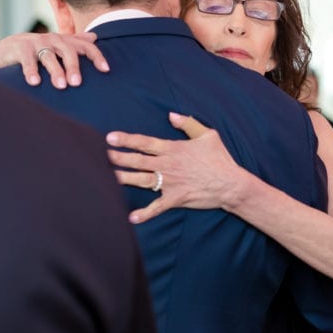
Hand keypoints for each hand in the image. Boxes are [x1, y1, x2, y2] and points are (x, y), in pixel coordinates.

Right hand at [0, 32, 107, 88]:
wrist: (8, 49)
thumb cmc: (39, 51)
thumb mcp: (57, 47)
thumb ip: (75, 42)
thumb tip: (94, 37)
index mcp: (65, 42)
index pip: (85, 46)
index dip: (96, 56)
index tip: (105, 70)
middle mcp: (52, 40)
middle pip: (67, 51)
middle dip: (73, 67)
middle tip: (76, 83)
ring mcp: (36, 43)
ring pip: (49, 57)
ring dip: (55, 71)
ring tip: (61, 85)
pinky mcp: (20, 49)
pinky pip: (27, 61)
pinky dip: (31, 71)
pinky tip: (35, 82)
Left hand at [107, 113, 245, 222]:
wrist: (230, 183)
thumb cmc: (220, 159)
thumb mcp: (208, 134)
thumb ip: (188, 124)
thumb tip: (171, 115)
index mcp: (173, 149)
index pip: (144, 142)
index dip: (126, 140)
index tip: (110, 138)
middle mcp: (168, 165)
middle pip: (137, 160)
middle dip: (118, 158)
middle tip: (101, 156)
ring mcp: (170, 183)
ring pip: (141, 180)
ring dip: (124, 179)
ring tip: (108, 177)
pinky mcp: (176, 198)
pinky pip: (157, 207)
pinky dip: (145, 213)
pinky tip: (131, 218)